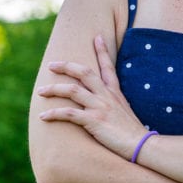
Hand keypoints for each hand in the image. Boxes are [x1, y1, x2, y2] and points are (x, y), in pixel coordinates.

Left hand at [37, 35, 147, 159]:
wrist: (141, 145)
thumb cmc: (133, 133)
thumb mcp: (126, 112)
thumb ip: (115, 104)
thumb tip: (107, 104)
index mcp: (115, 93)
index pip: (108, 67)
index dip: (102, 51)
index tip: (96, 37)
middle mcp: (107, 96)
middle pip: (84, 72)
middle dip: (66, 66)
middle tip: (51, 64)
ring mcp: (100, 107)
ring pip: (72, 90)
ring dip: (54, 89)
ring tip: (41, 92)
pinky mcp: (94, 121)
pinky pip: (69, 113)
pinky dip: (54, 113)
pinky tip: (43, 117)